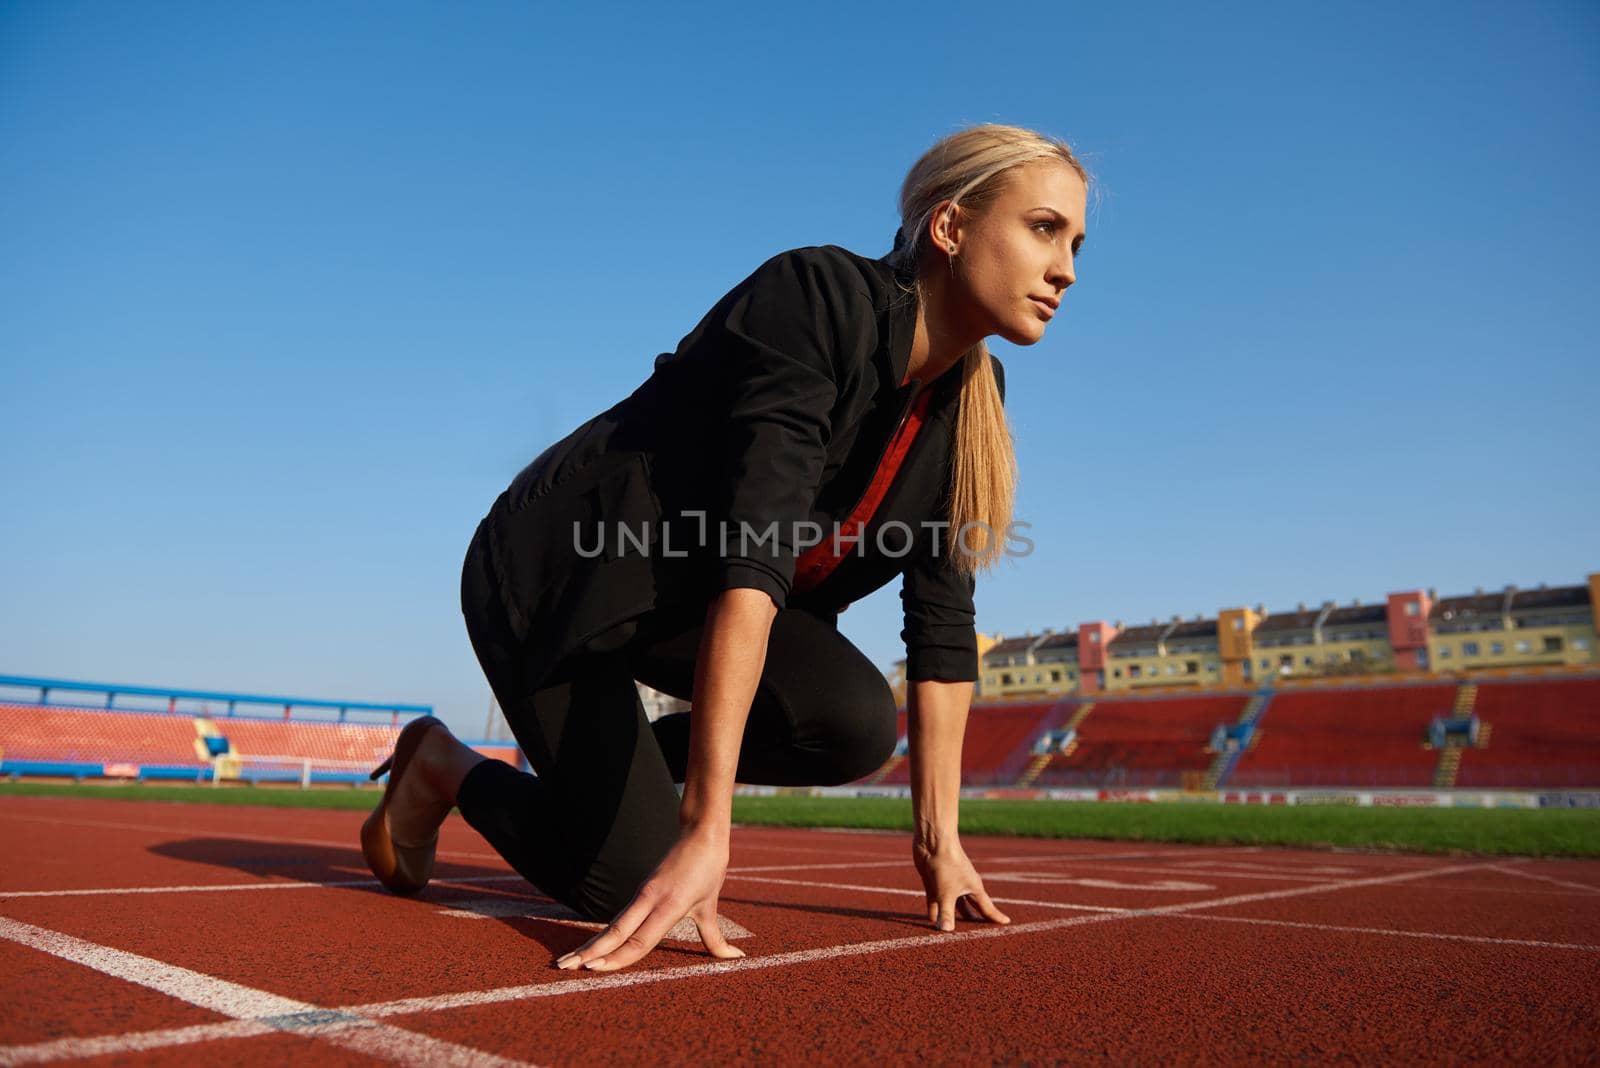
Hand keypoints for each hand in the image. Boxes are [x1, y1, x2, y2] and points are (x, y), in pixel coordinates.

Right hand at [554, 827, 744, 972]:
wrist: (702, 833)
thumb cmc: (709, 868)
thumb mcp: (711, 905)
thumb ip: (716, 938)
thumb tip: (737, 958)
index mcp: (669, 906)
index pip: (639, 940)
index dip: (617, 956)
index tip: (593, 969)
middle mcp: (650, 901)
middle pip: (616, 933)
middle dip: (591, 952)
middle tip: (564, 967)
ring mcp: (643, 894)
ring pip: (613, 925)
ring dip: (590, 945)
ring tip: (567, 961)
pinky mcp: (642, 890)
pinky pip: (621, 917)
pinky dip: (605, 934)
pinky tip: (591, 947)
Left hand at [912, 836, 1010, 931]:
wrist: (933, 841)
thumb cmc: (947, 864)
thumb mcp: (946, 892)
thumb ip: (946, 913)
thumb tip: (947, 931)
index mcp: (974, 888)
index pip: (987, 907)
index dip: (996, 916)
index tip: (1006, 923)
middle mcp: (963, 887)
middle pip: (969, 908)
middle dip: (972, 920)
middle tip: (977, 934)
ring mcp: (948, 884)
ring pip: (951, 904)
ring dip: (950, 916)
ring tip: (952, 932)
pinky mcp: (934, 881)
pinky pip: (935, 900)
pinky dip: (934, 910)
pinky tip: (931, 920)